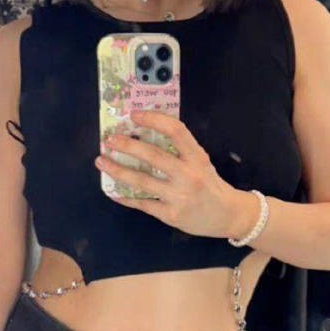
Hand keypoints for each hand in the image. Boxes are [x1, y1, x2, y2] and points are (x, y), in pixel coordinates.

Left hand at [95, 109, 259, 238]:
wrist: (228, 215)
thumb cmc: (210, 184)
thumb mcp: (201, 162)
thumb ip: (180, 150)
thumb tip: (144, 134)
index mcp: (197, 157)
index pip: (175, 131)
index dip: (153, 120)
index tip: (134, 115)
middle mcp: (188, 175)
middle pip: (153, 156)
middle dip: (128, 146)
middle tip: (109, 140)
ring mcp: (179, 196)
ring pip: (142, 181)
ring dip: (118, 170)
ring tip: (102, 161)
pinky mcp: (171, 215)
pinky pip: (142, 204)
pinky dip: (125, 197)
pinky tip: (112, 190)